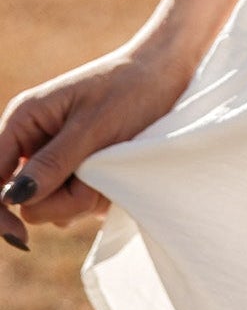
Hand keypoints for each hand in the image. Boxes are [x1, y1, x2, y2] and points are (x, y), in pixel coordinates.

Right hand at [0, 34, 201, 250]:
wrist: (168, 73)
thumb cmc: (132, 90)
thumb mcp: (94, 127)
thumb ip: (54, 162)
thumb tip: (12, 197)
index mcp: (24, 120)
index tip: (20, 237)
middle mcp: (31, 141)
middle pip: (27, 200)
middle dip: (64, 198)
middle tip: (98, 172)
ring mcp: (52, 157)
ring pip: (53, 205)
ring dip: (85, 196)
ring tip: (111, 163)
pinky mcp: (74, 169)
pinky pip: (74, 202)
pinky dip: (96, 194)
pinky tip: (115, 170)